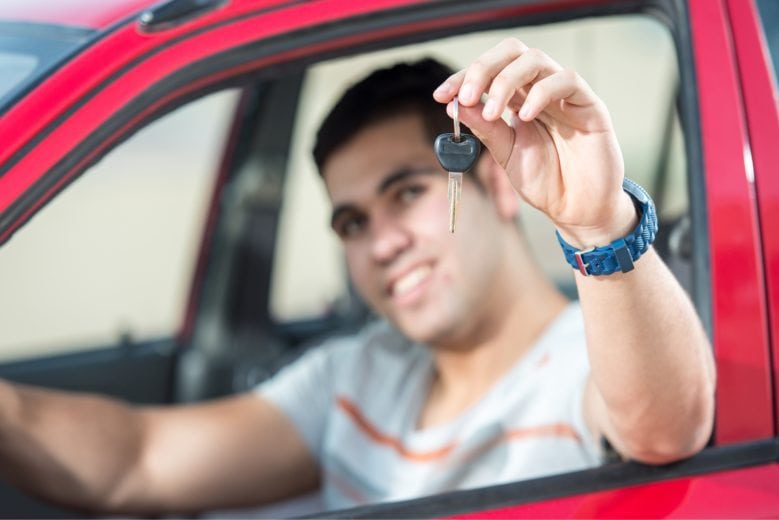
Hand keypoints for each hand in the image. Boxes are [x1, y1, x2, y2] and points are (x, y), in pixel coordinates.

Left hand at [433, 38, 636, 247]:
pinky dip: (540, 93)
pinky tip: (524, 117)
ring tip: (492, 112)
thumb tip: (455, 105)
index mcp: (518, 99)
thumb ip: (485, 129)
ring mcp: (565, 95)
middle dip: (482, 69)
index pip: (489, 72)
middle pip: (511, 53)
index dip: (463, 77)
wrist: (576, 209)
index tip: (441, 95)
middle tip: (466, 95)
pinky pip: (566, 81)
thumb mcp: (506, 154)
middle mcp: (540, 90)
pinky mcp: (589, 105)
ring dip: (506, 81)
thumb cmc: (545, 182)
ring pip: (535, 60)